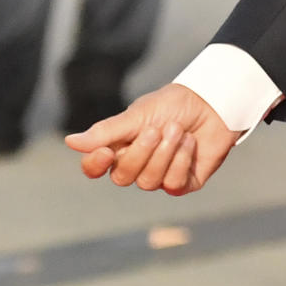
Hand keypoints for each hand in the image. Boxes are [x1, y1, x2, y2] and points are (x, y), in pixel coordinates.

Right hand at [64, 83, 239, 195]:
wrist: (214, 101)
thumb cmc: (174, 104)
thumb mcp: (139, 114)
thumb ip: (107, 131)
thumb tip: (70, 142)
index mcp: (121, 146)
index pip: (95, 167)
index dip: (95, 165)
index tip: (105, 152)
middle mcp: (137, 165)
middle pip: (123, 177)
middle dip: (141, 153)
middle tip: (157, 129)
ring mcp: (160, 176)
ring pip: (149, 182)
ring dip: (165, 153)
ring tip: (178, 130)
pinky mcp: (182, 183)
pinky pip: (173, 184)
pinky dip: (181, 160)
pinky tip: (191, 144)